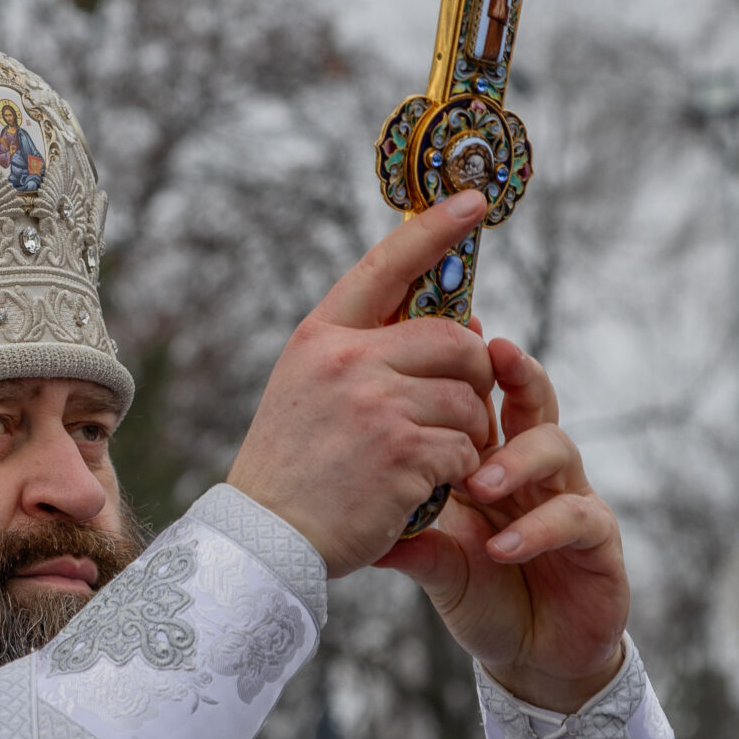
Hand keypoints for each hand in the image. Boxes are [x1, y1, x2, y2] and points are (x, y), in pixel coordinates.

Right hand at [227, 194, 494, 576]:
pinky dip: (459, 471)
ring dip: (468, 432)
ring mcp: (375, 404)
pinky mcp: (402, 453)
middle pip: (456, 338)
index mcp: (322, 336)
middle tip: (461, 408)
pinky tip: (427, 487)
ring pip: (469, 398)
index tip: (473, 200)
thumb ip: (373, 353)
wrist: (265, 538)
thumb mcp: (312, 390)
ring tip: (436, 459)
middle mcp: (347, 359)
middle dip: (473, 374)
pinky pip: (465, 446)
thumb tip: (469, 325)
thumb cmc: (295, 468)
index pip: (386, 264)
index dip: (434, 228)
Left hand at [378, 335, 628, 712]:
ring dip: (516, 460)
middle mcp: (534, 470)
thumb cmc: (481, 591)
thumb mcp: (431, 557)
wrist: (531, 656)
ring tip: (477, 482)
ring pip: (558, 448)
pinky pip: (576, 518)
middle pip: (532, 400)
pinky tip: (501, 547)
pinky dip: (537, 529)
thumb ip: (402, 529)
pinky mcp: (598, 541)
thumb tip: (339, 511)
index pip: (484, 398)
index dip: (471, 362)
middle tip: (492, 355)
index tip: (452, 325)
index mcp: (492, 459)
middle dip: (516, 371)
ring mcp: (569, 499)